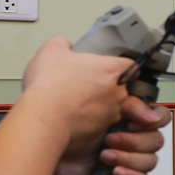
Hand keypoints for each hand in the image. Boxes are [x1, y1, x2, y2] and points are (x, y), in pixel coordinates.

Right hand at [22, 36, 130, 151]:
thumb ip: (63, 43)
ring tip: (76, 102)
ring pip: (111, 107)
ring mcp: (111, 114)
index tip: (114, 68)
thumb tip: (64, 44)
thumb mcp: (51, 50)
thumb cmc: (50, 86)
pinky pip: (99, 124)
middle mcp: (118, 92)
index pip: (131, 65)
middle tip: (86, 85)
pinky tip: (72, 117)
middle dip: (106, 86)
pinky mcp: (101, 131)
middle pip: (120, 87)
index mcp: (111, 70)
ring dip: (98, 105)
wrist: (44, 118)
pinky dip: (89, 121)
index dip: (122, 66)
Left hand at [54, 97, 171, 174]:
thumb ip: (129, 103)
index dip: (153, 120)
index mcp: (130, 119)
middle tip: (111, 138)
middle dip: (134, 141)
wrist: (47, 152)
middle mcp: (131, 139)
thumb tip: (150, 113)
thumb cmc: (67, 129)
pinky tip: (115, 170)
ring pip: (150, 161)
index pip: (160, 118)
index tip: (133, 121)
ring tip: (105, 155)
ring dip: (128, 157)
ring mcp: (127, 159)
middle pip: (156, 141)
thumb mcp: (101, 107)